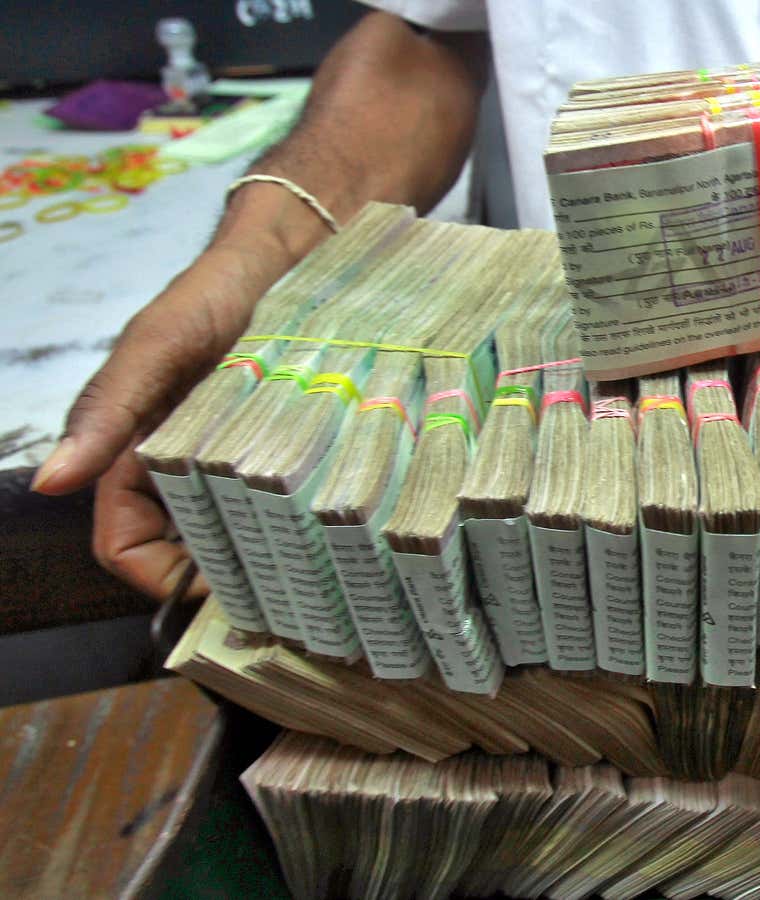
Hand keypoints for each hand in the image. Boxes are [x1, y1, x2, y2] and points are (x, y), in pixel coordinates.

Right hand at [32, 240, 290, 596]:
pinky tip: (344, 532)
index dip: (163, 580)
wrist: (289, 256)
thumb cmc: (213, 293)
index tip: (220, 594)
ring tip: (323, 568)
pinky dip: (310, 526)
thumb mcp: (158, 345)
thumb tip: (51, 481)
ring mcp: (243, 469)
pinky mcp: (292, 457)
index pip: (129, 547)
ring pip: (248, 540)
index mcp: (137, 459)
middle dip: (230, 579)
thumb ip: (108, 410)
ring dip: (276, 558)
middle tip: (289, 589)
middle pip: (194, 557)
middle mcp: (188, 474)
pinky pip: (295, 508)